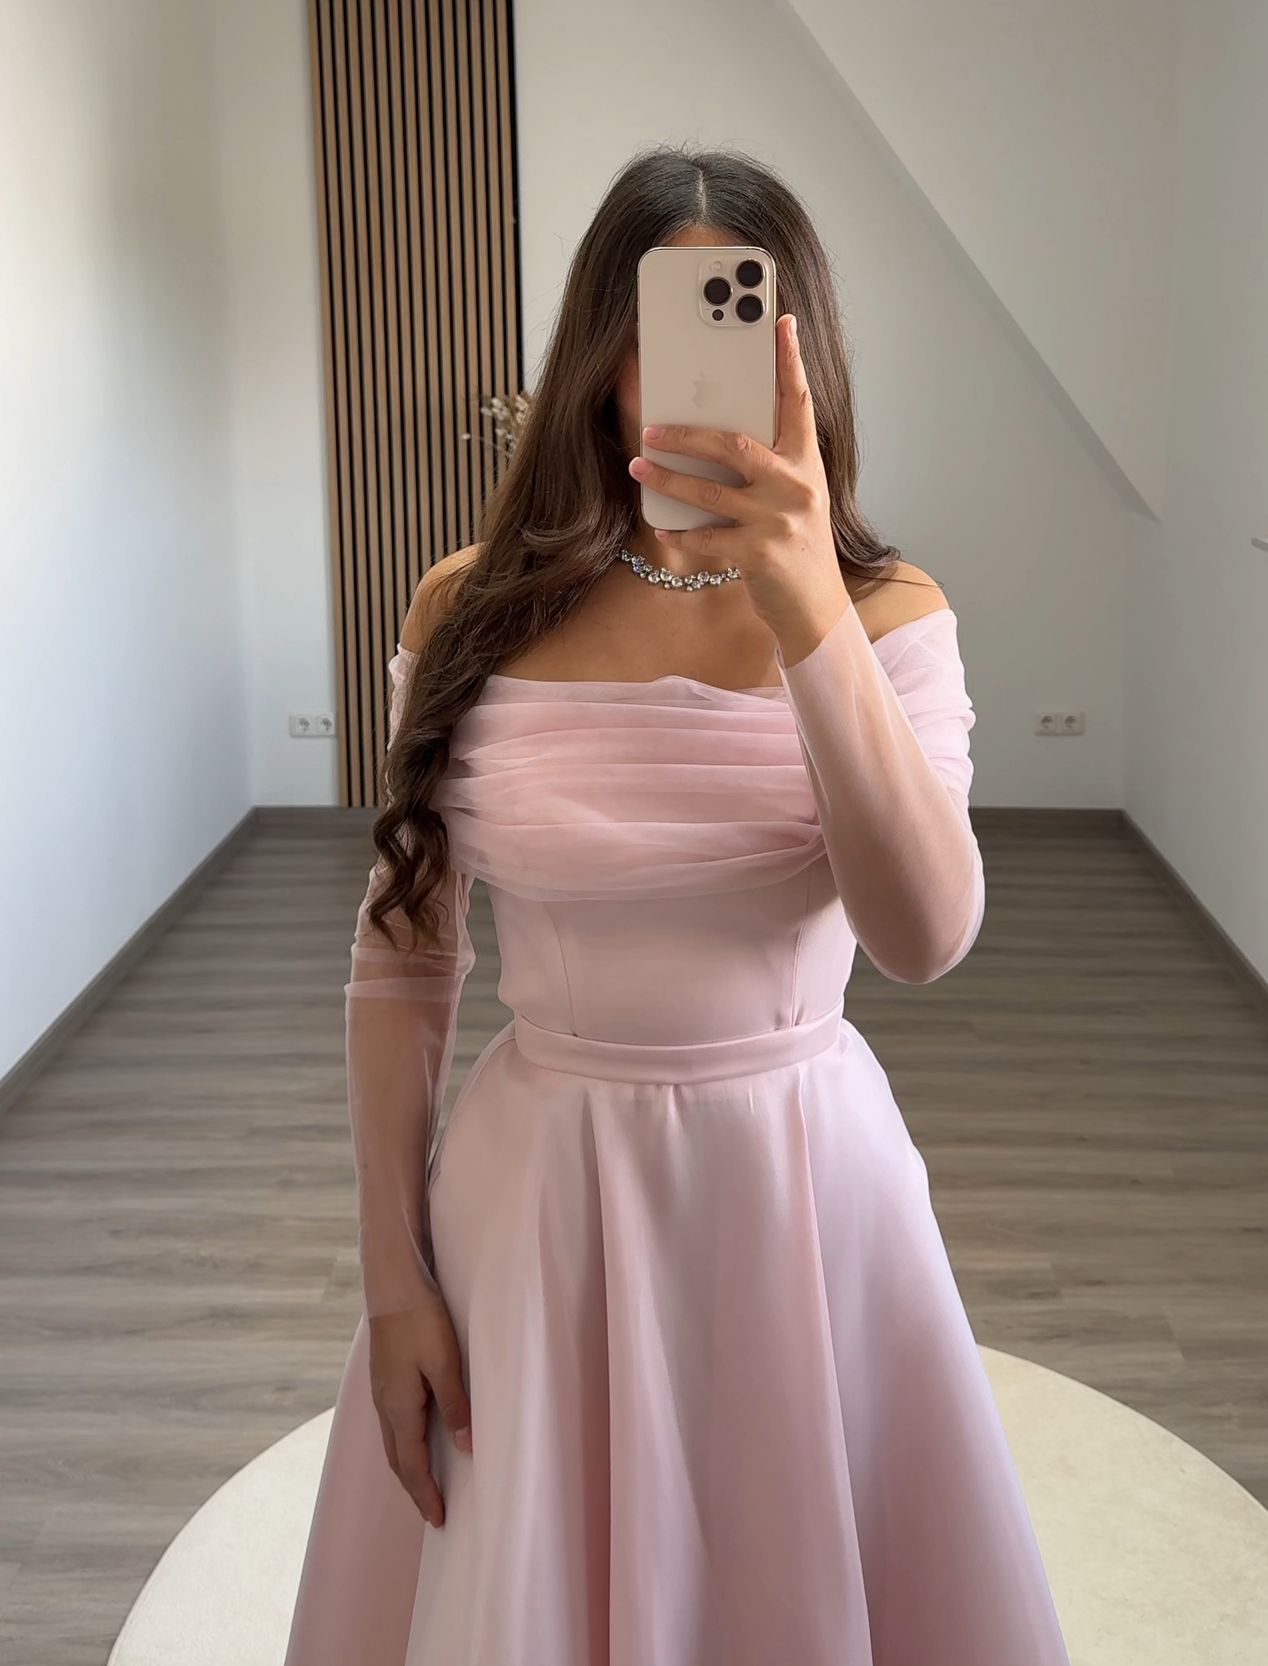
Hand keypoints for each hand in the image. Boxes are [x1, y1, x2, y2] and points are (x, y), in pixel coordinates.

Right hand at [368, 1294, 472, 1526]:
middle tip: (432, 1514)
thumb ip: (455, 1404)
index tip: (438, 1520)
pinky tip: (414, 1443)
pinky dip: (404, 1447)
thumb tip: (465, 1446)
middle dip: (415, 1490)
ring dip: (408, 1470)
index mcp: (400, 1407)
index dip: (426, 1494)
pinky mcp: (384, 1381)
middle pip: (398, 1461)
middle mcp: (385, 1406)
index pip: (412, 1465)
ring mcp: (381, 1393)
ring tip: (424, 1487)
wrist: (393, 1288)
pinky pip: (392, 1427)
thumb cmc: (421, 1321)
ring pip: (393, 1445)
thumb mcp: (445, 1362)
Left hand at [627, 312, 850, 661]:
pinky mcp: (760, 554)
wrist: (816, 607)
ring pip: (711, 491)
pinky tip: (661, 526)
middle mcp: (796, 486)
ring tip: (639, 468)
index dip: (789, 360)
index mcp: (806, 463)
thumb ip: (770, 463)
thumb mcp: (796, 496)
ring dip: (668, 479)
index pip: (798, 401)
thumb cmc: (798, 545)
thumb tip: (717, 434)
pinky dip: (680, 532)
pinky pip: (707, 538)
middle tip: (651, 427)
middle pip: (735, 444)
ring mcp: (778, 520)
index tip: (780, 322)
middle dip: (688, 433)